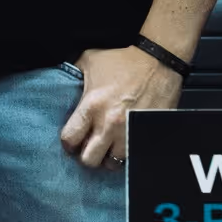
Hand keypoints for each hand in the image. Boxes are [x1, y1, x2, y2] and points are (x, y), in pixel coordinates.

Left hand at [59, 45, 182, 169]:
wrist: (159, 60)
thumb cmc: (124, 59)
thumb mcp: (90, 59)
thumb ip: (73, 73)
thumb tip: (63, 79)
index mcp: (91, 106)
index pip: (70, 140)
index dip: (69, 142)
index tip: (73, 140)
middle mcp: (109, 124)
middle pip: (90, 160)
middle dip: (87, 154)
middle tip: (91, 146)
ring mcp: (130, 132)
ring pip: (113, 163)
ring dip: (109, 156)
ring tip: (110, 145)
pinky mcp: (147, 134)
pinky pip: (133, 155)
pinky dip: (127, 152)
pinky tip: (126, 142)